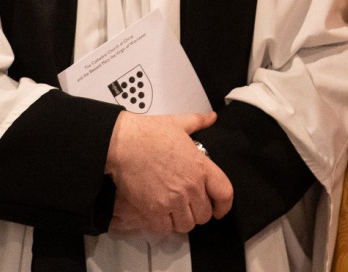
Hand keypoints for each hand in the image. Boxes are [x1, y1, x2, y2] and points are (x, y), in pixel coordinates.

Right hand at [105, 111, 233, 235]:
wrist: (123, 143)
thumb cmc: (148, 133)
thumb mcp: (179, 123)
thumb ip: (199, 122)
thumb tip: (211, 117)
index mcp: (201, 166)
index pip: (224, 193)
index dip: (224, 205)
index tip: (220, 209)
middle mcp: (191, 186)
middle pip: (205, 214)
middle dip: (198, 211)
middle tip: (189, 205)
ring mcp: (173, 200)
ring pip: (187, 224)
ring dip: (182, 219)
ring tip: (175, 210)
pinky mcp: (154, 210)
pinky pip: (166, 228)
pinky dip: (164, 224)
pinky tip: (161, 214)